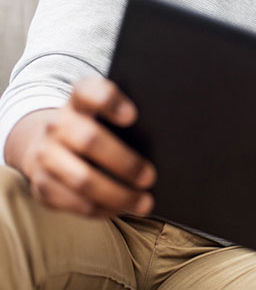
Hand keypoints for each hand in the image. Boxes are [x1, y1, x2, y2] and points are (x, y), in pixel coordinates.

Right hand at [7, 76, 155, 217]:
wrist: (48, 141)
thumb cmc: (95, 125)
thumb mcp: (106, 111)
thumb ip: (127, 116)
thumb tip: (167, 134)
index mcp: (79, 99)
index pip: (89, 91)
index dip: (109, 102)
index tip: (133, 116)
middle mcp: (58, 124)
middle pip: (89, 140)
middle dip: (124, 162)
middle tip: (150, 177)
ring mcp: (46, 154)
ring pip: (81, 179)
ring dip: (116, 195)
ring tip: (144, 203)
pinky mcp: (41, 183)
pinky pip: (72, 202)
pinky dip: (100, 209)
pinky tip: (120, 209)